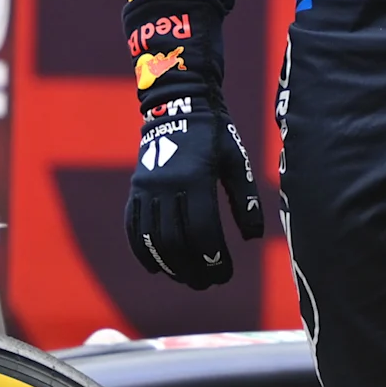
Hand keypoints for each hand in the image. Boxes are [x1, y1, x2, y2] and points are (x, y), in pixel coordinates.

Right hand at [127, 84, 263, 287]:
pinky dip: (142, 250)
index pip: (202, 231)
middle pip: (176, 241)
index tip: (224, 273)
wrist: (177, 103)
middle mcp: (166, 186)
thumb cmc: (214, 133)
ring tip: (186, 280)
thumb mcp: (236, 161)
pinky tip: (156, 268)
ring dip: (169, 265)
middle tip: (208, 284)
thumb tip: (252, 238)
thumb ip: (245, 198)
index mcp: (195, 179)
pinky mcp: (135, 189)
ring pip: (153, 239)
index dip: (213, 258)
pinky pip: (133, 227)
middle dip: (192, 268)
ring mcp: (146, 189)